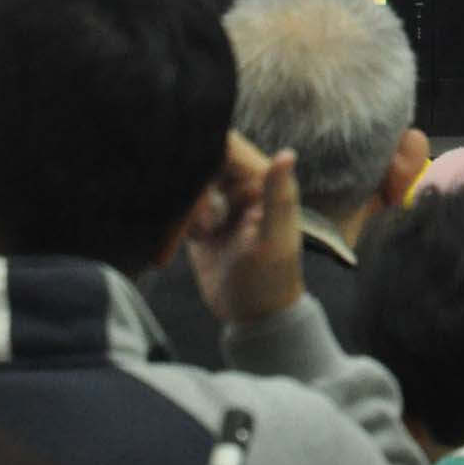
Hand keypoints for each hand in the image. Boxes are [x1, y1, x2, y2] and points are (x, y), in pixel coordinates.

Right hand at [186, 132, 306, 328]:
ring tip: (204, 235)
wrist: (255, 318)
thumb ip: (278, 196)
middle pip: (201, 162)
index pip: (226, 146)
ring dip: (183, 208)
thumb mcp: (273, 240)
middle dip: (189, 187)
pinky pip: (180, 209)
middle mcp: (241, 185)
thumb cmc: (272, 280)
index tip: (188, 174)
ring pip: (187, 185)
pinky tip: (191, 244)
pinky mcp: (203, 224)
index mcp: (261, 179)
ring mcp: (221, 204)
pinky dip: (176, 224)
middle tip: (204, 224)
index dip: (203, 152)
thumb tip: (287, 154)